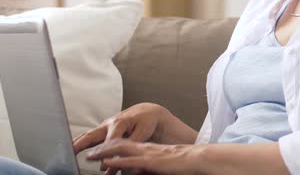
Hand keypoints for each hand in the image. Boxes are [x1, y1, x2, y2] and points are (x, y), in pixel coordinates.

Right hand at [73, 103, 166, 173]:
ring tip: (67, 153)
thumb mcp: (144, 132)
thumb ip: (133, 145)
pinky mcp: (104, 129)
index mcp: (120, 123)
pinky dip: (81, 143)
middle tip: (70, 154)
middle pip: (92, 135)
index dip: (107, 154)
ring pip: (88, 135)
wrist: (147, 111)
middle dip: (80, 144)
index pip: (110, 142)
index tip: (103, 167)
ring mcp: (105, 126)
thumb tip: (126, 160)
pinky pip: (90, 137)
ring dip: (77, 144)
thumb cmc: (147, 121)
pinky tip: (73, 149)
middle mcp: (109, 124)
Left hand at [87, 138, 205, 174]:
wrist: (196, 158)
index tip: (98, 149)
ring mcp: (147, 154)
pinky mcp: (150, 161)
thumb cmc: (182, 163)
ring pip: (121, 149)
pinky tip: (107, 163)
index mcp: (148, 148)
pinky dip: (116, 161)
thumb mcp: (161, 164)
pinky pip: (130, 160)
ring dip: (104, 152)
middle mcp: (145, 148)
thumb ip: (147, 166)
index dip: (110, 146)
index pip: (126, 144)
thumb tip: (135, 171)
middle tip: (89, 151)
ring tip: (91, 155)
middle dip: (103, 147)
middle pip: (119, 144)